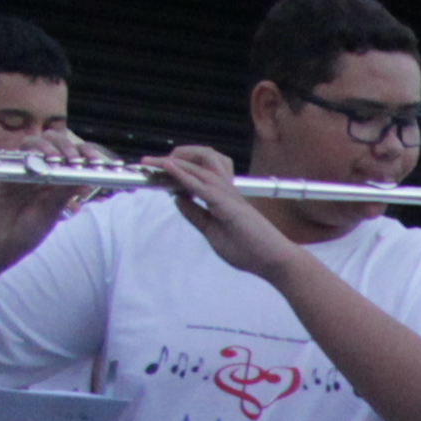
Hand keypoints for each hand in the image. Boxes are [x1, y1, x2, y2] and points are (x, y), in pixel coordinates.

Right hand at [0, 124, 102, 249]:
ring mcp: (21, 167)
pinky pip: (16, 153)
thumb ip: (64, 193)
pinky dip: (30, 154)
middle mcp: (39, 169)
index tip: (97, 163)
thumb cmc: (26, 232)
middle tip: (76, 159)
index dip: (85, 155)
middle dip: (69, 147)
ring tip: (59, 159)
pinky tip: (39, 162)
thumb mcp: (51, 213)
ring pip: (35, 142)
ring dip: (50, 146)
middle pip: (55, 144)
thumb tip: (87, 177)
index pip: (72, 158)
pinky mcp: (4, 169)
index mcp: (55, 179)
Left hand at [146, 147, 302, 279]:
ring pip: (197, 168)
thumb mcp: (212, 232)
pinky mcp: (227, 204)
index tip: (153, 171)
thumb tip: (177, 199)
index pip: (194, 176)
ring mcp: (227, 195)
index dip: (173, 170)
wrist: (273, 260)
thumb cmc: (249, 249)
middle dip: (169, 160)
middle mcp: (224, 190)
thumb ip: (195, 215)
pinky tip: (168, 168)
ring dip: (172, 162)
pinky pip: (201, 184)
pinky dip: (182, 174)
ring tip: (152, 162)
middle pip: (195, 164)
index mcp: (220, 197)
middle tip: (147, 163)